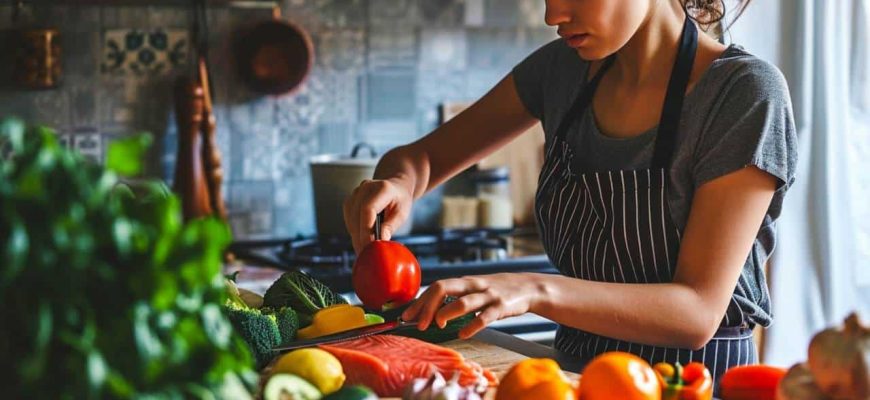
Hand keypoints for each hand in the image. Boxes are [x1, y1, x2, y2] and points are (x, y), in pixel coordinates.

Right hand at [343, 178, 412, 253]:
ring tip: (364, 251)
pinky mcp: (350, 201)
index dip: (366, 230)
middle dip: (360, 238)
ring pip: (350, 219)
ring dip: (356, 237)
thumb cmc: (400, 200)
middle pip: (357, 216)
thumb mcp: (402, 213)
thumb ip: (391, 225)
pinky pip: (349, 220)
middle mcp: (365, 188)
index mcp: (382, 188)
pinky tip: (361, 240)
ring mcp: (355, 193)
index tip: (369, 247)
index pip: (368, 209)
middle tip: (366, 255)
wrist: (395, 187)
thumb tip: (380, 241)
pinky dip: (354, 232)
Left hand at [401, 273, 544, 338]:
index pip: (436, 287)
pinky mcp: (502, 307)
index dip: (420, 301)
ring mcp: (488, 295)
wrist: (528, 287)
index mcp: (464, 282)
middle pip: (444, 288)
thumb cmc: (496, 291)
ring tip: (438, 324)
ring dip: (447, 312)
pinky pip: (485, 317)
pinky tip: (463, 334)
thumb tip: (428, 311)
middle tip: (420, 324)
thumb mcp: (474, 289)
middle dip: (428, 306)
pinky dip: (472, 326)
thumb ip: (455, 297)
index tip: (407, 316)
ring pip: (464, 301)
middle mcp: (473, 285)